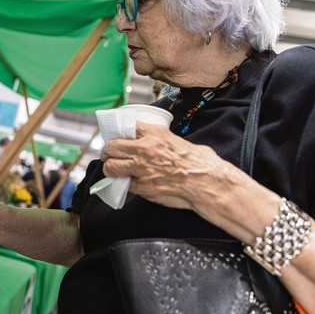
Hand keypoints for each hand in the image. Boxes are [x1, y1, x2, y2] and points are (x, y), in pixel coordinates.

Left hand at [100, 122, 241, 212]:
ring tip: (113, 169)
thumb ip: (161, 140)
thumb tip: (155, 143)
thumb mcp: (178, 140)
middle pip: (112, 146)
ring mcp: (141, 169)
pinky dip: (122, 183)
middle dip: (108, 151)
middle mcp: (144, 149)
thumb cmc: (199, 162)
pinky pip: (123, 183)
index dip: (119, 132)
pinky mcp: (142, 187)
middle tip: (109, 155)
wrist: (206, 182)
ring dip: (110, 168)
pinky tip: (126, 182)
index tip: (117, 136)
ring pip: (111, 166)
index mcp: (154, 133)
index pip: (126, 126)